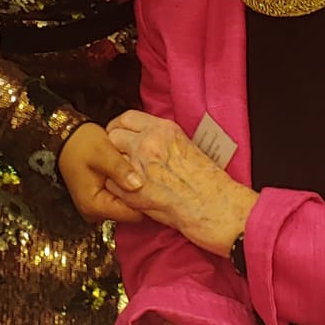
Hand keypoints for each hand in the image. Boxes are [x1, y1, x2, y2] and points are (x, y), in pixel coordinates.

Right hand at [57, 122, 146, 224]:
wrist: (67, 139)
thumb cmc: (82, 143)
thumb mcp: (103, 151)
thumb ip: (120, 169)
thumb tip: (139, 185)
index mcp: (94, 205)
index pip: (131, 213)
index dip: (146, 198)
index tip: (156, 182)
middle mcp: (95, 212)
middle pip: (130, 211)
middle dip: (141, 195)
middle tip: (150, 174)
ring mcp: (97, 208)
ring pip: (127, 205)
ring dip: (134, 191)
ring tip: (139, 171)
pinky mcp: (101, 201)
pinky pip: (121, 199)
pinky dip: (128, 188)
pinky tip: (131, 174)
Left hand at [106, 110, 255, 253]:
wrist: (214, 206)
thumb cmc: (208, 182)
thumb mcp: (187, 146)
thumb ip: (163, 140)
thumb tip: (147, 140)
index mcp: (163, 130)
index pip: (127, 118)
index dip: (120, 127)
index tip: (121, 135)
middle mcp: (148, 144)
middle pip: (113, 136)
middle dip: (114, 147)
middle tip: (121, 158)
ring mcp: (138, 167)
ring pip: (110, 160)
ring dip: (115, 168)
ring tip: (126, 177)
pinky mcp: (133, 191)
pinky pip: (112, 185)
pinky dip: (117, 189)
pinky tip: (129, 192)